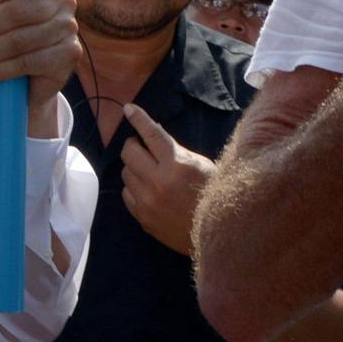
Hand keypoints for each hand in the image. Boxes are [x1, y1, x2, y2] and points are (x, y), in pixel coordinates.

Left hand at [117, 102, 212, 254]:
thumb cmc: (213, 193)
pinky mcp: (142, 216)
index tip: (128, 109)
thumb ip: (177, 152)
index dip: (138, 119)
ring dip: (134, 167)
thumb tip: (153, 137)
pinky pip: (126, 194)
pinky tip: (146, 189)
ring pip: (125, 173)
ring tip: (148, 171)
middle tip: (142, 147)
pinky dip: (133, 188)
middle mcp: (158, 180)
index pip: (151, 134)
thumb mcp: (201, 165)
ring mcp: (147, 200)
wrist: (217, 233)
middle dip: (134, 145)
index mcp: (176, 163)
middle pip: (129, 152)